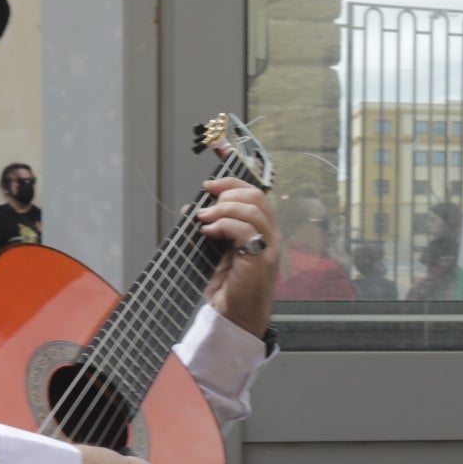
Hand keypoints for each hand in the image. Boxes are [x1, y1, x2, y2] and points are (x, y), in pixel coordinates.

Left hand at [196, 170, 279, 339]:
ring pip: (253, 207)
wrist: (234, 318)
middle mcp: (269, 234)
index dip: (236, 167)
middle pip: (256, 194)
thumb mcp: (214, 250)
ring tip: (205, 218)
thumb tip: (193, 208)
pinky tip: (209, 231)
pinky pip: (245, 229)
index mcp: (260, 228)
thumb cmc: (228, 288)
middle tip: (207, 199)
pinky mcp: (262, 259)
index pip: (254, 189)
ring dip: (224, 207)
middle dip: (228, 189)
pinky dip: (224, 224)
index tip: (218, 145)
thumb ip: (210, 228)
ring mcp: (269, 246)